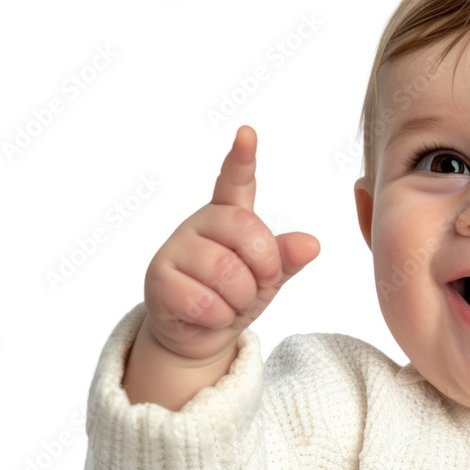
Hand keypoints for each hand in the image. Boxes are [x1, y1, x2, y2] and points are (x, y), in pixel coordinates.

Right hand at [141, 125, 319, 362]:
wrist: (199, 334)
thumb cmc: (236, 295)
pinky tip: (207, 314)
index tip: (247, 135)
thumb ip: (287, 258)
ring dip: (240, 300)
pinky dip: (217, 317)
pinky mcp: (158, 278)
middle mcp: (200, 224)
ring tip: (229, 302)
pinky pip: (204, 301)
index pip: (236, 181)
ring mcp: (175, 248)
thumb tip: (311, 244)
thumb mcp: (270, 277)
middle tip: (256, 285)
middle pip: (247, 232)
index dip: (242, 158)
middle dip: (265, 268)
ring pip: (227, 273)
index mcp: (229, 215)